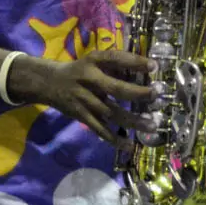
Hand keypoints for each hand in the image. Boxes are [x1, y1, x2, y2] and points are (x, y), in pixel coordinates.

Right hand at [39, 49, 157, 144]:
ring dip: (133, 120)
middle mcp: (89, 80)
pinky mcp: (81, 116)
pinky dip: (114, 139)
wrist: (49, 83)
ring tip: (152, 124)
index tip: (155, 67)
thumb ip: (115, 65)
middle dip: (138, 93)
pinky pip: (100, 129)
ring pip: (112, 112)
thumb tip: (145, 72)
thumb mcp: (93, 61)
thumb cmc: (80, 70)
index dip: (135, 62)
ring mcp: (85, 100)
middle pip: (116, 89)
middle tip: (156, 95)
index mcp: (94, 61)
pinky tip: (129, 146)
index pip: (116, 59)